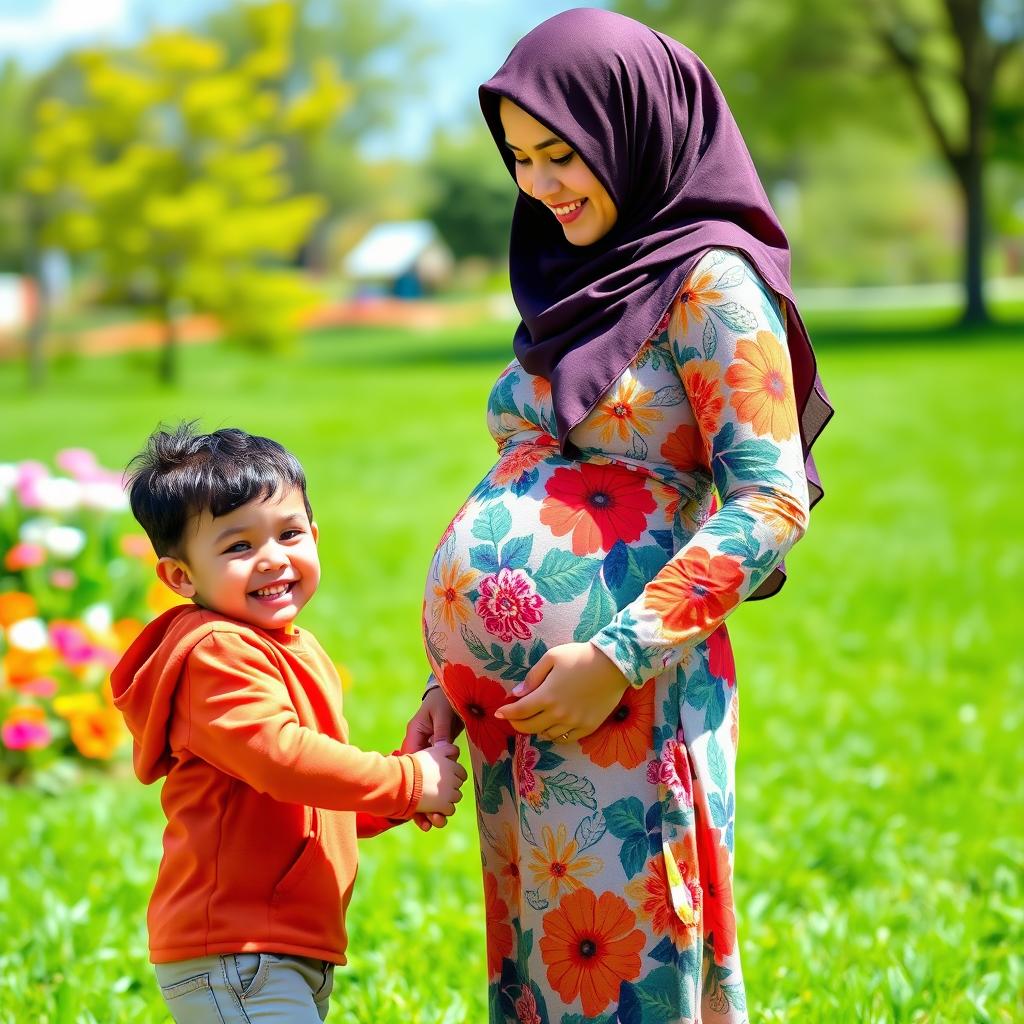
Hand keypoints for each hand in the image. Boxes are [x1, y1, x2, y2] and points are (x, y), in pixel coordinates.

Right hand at [403, 687, 464, 829]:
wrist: (448, 697)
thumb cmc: (443, 702)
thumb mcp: (442, 715)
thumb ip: (443, 732)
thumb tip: (444, 749)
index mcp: (415, 737)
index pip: (410, 761)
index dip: (410, 782)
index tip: (414, 800)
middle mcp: (418, 750)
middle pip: (414, 779)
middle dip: (419, 801)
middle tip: (428, 820)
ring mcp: (426, 757)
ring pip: (423, 784)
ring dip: (428, 804)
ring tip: (433, 823)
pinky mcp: (435, 761)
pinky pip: (433, 779)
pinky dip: (436, 796)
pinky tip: (438, 814)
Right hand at [411, 741, 467, 817]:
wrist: (404, 780)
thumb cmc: (412, 765)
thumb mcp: (430, 751)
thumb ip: (445, 750)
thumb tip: (456, 750)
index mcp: (449, 763)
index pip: (461, 772)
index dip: (454, 775)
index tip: (445, 777)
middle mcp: (453, 776)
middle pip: (458, 784)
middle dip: (450, 787)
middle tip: (438, 788)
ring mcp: (450, 791)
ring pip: (456, 797)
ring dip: (447, 799)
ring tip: (435, 798)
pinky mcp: (444, 804)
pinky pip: (450, 809)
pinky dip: (443, 810)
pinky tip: (434, 807)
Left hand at [494, 642, 628, 741]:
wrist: (614, 664)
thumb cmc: (580, 656)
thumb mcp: (552, 658)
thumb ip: (533, 677)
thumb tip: (517, 694)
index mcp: (547, 695)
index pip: (519, 711)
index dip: (506, 713)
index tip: (499, 713)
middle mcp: (559, 714)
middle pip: (530, 727)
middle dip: (517, 724)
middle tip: (513, 718)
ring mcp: (574, 723)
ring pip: (547, 735)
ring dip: (537, 729)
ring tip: (535, 719)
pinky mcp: (588, 727)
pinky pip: (565, 739)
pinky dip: (555, 735)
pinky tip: (553, 726)